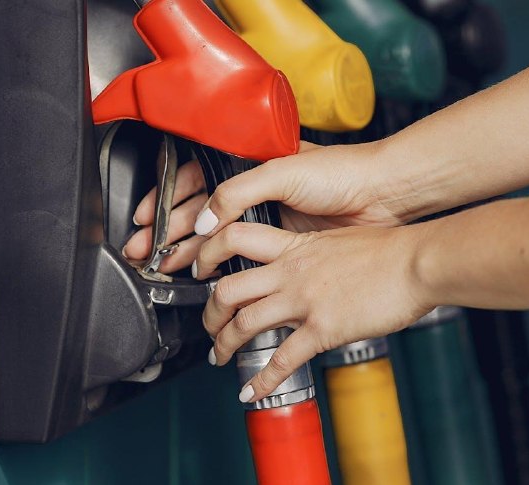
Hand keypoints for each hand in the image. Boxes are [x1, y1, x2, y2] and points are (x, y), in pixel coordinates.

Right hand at [124, 141, 404, 271]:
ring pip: (217, 237)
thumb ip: (238, 194)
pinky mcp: (284, 245)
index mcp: (249, 164)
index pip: (195, 180)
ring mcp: (269, 219)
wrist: (382, 196)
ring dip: (188, 251)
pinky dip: (221, 267)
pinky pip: (242, 257)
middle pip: (200, 212)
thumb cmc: (341, 173)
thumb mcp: (282, 172)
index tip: (146, 220)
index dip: (167, 200)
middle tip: (145, 251)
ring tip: (166, 267)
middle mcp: (255, 192)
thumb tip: (206, 222)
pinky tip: (206, 277)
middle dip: (168, 231)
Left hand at [194, 223, 432, 402]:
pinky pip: (281, 360)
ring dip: (223, 345)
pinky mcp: (322, 328)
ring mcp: (303, 300)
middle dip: (209, 313)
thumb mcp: (341, 241)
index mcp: (295, 247)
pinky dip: (261, 381)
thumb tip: (310, 269)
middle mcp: (290, 271)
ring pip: (243, 323)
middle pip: (227, 289)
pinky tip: (250, 392)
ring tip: (219, 358)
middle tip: (209, 326)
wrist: (417, 262)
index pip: (235, 239)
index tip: (203, 270)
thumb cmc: (391, 250)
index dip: (209, 253)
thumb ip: (316, 255)